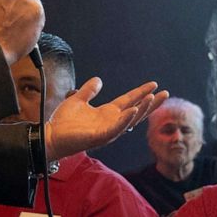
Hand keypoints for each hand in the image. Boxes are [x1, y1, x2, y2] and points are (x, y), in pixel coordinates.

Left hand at [43, 77, 167, 158]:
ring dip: (142, 109)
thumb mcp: (78, 99)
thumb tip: (99, 80)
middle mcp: (111, 122)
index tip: (154, 84)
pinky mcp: (100, 137)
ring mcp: (108, 130)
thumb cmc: (64, 122)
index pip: (129, 100)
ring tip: (152, 98)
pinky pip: (117, 129)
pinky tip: (133, 110)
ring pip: (130, 120)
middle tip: (165, 93)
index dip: (141, 92)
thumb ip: (88, 90)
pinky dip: (126, 120)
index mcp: (107, 113)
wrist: (51, 135)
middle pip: (136, 111)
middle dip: (151, 103)